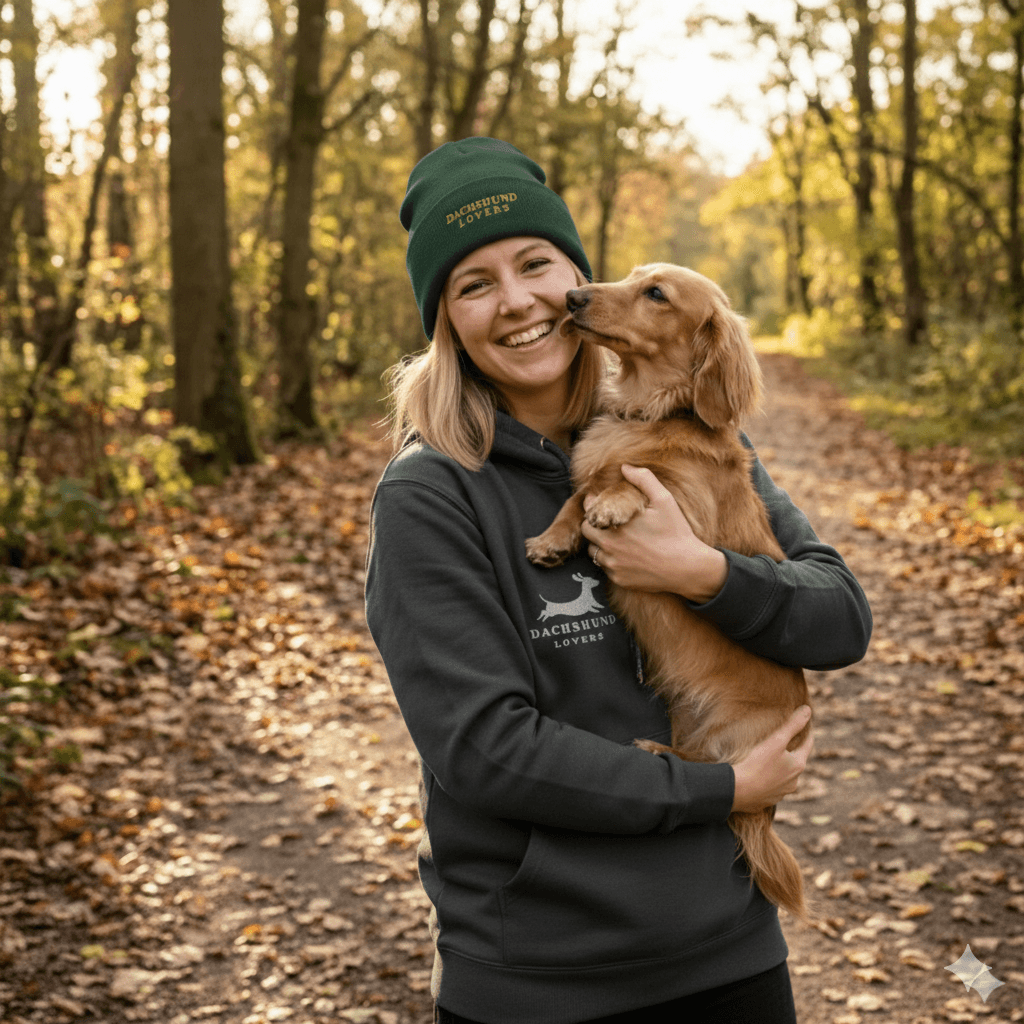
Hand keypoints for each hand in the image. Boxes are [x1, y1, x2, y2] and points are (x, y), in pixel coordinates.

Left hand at [581, 465, 727, 602]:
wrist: (687, 568)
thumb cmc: (676, 532)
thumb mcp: (664, 501)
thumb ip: (644, 480)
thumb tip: (625, 467)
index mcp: (617, 524)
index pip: (589, 510)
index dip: (593, 505)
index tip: (601, 503)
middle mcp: (610, 545)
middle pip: (586, 531)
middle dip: (594, 524)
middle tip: (607, 522)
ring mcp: (613, 564)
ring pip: (593, 551)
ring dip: (600, 543)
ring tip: (617, 538)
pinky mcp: (618, 579)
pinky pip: (605, 568)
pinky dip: (611, 561)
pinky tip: (627, 555)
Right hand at [731, 706, 813, 813]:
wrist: (737, 791)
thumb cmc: (756, 764)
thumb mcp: (775, 740)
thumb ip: (792, 725)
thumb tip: (808, 710)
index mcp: (797, 766)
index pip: (807, 745)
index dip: (806, 732)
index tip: (804, 723)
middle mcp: (793, 782)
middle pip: (796, 761)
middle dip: (791, 751)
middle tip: (784, 739)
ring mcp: (781, 793)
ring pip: (784, 776)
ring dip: (780, 767)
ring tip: (770, 757)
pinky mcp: (767, 800)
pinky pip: (771, 787)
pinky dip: (768, 779)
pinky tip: (759, 775)